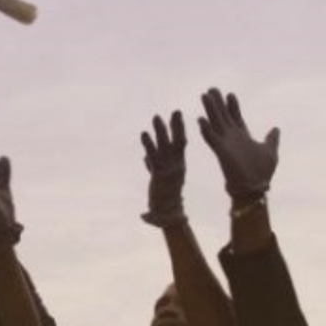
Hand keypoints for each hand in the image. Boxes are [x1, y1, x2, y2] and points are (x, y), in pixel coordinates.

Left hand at [141, 111, 188, 226]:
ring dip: (160, 131)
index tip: (177, 115)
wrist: (167, 214)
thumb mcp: (161, 179)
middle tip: (175, 111)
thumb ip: (153, 166)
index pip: (181, 144)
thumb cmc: (166, 198)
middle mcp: (176, 165)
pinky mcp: (159, 175)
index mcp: (180, 165)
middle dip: (176, 126)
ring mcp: (168, 169)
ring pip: (165, 146)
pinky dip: (148, 145)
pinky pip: (153, 156)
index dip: (179, 129)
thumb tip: (145, 158)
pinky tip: (143, 133)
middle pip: (177, 142)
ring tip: (156, 117)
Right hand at [195, 88, 278, 202]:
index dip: (233, 106)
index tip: (230, 94)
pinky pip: (211, 139)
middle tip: (212, 89)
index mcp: (243, 136)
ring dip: (210, 110)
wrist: (255, 188)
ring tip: (204, 96)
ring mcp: (225, 144)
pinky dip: (206, 130)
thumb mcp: (270, 152)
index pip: (236, 117)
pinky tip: (200, 119)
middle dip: (218, 103)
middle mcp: (232, 138)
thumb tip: (276, 128)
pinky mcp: (221, 152)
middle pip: (222, 116)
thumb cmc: (262, 173)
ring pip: (215, 123)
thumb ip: (271, 139)